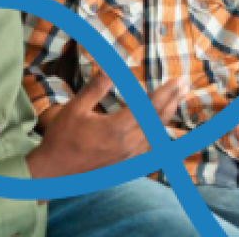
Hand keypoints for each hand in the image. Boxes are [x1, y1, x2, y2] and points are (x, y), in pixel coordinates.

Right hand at [26, 74, 188, 179]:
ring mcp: (128, 157)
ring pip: (156, 134)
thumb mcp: (75, 108)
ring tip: (176, 99)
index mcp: (117, 129)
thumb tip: (111, 66)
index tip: (179, 80)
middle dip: (173, 100)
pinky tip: (158, 124)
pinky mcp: (125, 165)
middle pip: (158, 120)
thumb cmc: (61, 137)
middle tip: (185, 84)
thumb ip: (96, 87)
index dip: (166, 92)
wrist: (53, 171)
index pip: (149, 107)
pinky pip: (148, 146)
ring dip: (167, 115)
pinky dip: (156, 131)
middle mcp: (128, 145)